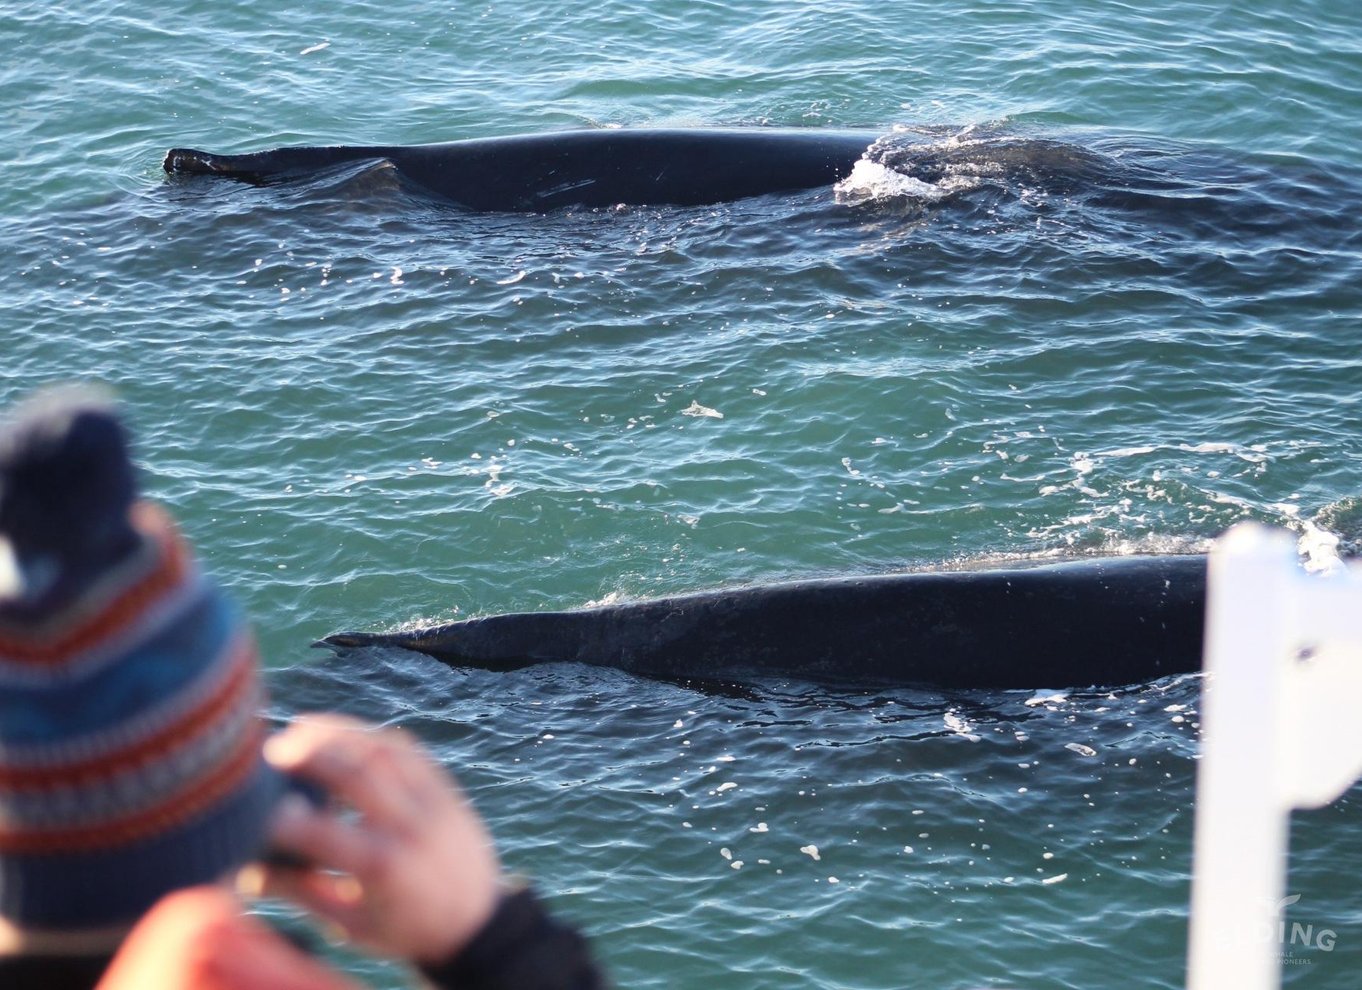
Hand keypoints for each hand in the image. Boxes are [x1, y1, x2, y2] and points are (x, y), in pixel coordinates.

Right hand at [246, 713, 501, 964]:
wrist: (477, 920)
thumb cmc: (406, 928)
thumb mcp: (351, 923)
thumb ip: (300, 892)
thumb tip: (244, 872)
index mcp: (387, 870)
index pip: (328, 835)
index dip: (287, 819)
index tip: (253, 805)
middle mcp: (414, 829)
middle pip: (359, 776)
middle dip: (312, 756)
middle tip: (272, 752)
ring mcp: (435, 802)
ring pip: (384, 750)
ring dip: (338, 733)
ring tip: (299, 730)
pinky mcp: (446, 787)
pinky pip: (407, 748)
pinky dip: (370, 735)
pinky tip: (340, 733)